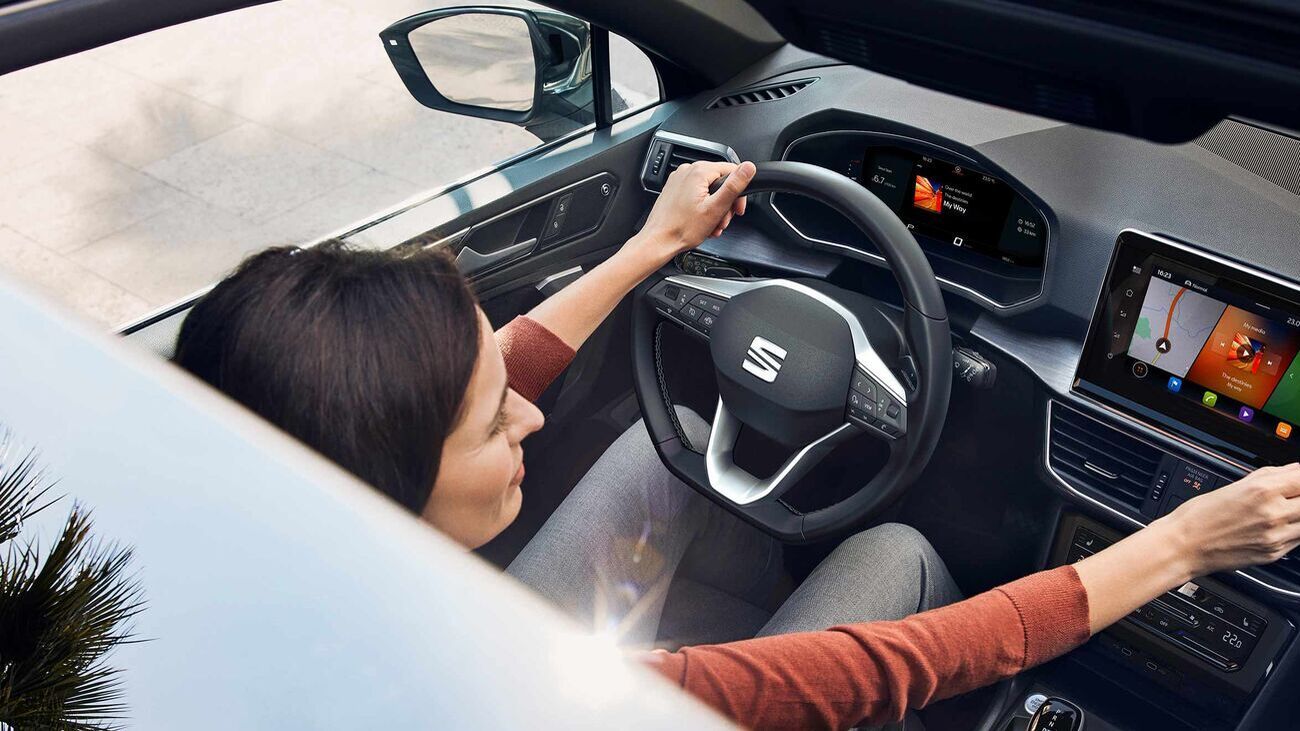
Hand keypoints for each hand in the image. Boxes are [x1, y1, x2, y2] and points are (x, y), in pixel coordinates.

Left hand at [631, 160, 756, 265]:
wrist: (659, 241)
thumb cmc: (682, 229)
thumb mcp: (715, 208)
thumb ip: (734, 186)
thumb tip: (749, 167)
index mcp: (699, 171)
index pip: (732, 171)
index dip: (739, 192)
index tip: (738, 209)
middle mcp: (687, 171)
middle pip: (720, 181)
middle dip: (725, 204)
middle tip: (723, 221)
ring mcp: (679, 180)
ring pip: (709, 189)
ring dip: (715, 208)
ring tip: (711, 225)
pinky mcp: (675, 189)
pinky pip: (696, 193)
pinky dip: (703, 207)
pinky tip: (702, 222)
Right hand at [1156, 463, 1299, 576]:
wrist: (1183, 546)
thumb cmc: (1200, 516)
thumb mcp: (1235, 485)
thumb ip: (1270, 476)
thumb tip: (1294, 470)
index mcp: (1262, 491)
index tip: (1298, 479)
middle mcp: (1273, 514)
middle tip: (1293, 494)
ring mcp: (1276, 536)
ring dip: (1299, 513)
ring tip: (1286, 509)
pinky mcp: (1275, 552)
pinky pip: (1299, 539)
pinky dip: (1295, 529)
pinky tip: (1281, 524)